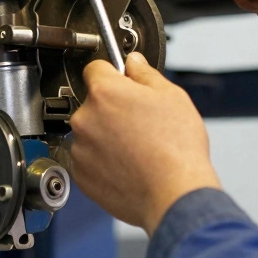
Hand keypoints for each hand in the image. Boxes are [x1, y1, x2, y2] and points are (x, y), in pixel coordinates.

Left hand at [69, 53, 220, 235]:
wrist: (174, 194)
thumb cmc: (177, 148)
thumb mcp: (171, 96)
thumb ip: (145, 74)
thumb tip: (134, 63)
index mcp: (105, 92)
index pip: (96, 68)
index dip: (113, 73)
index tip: (123, 82)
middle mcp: (85, 118)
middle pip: (94, 103)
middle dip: (113, 108)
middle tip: (140, 122)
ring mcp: (80, 149)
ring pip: (91, 132)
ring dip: (106, 136)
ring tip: (137, 148)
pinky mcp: (81, 176)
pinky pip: (89, 159)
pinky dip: (104, 161)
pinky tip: (129, 165)